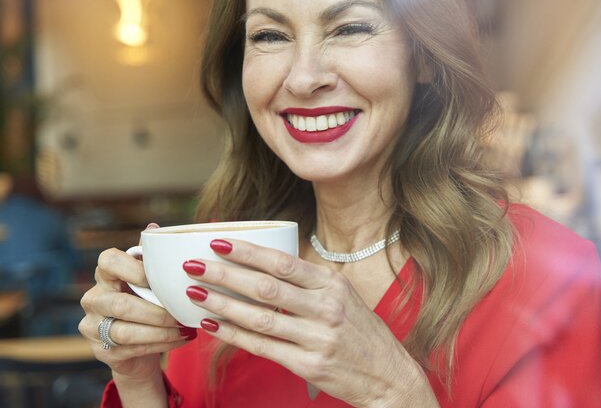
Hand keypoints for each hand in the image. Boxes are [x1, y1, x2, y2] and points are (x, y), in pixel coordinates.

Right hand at [78, 223, 195, 382]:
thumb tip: (155, 228)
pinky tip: (181, 338)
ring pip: (127, 331)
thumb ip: (152, 256)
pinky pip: (133, 349)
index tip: (160, 279)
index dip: (134, 269)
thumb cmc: (149, 299)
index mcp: (105, 273)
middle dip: (157, 311)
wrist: (140, 343)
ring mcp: (93, 326)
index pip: (108, 260)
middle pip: (122, 305)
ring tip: (185, 328)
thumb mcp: (151, 277)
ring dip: (162, 331)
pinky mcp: (102, 350)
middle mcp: (93, 298)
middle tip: (182, 313)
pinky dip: (162, 344)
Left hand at [183, 239, 436, 406]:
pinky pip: (263, 347)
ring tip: (195, 293)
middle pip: (266, 287)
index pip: (283, 262)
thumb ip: (310, 282)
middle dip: (225, 274)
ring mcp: (317, 338)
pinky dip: (234, 335)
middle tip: (194, 264)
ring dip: (223, 304)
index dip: (248, 252)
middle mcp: (326, 308)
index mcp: (332, 284)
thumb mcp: (344, 296)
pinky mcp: (309, 365)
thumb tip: (266, 265)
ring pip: (260, 317)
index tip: (219, 242)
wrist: (388, 375)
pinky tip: (213, 325)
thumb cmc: (361, 332)